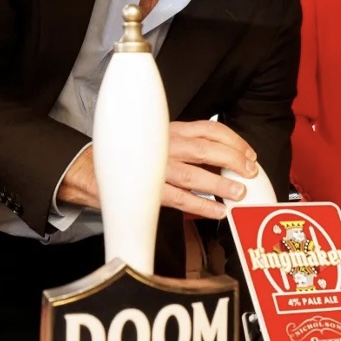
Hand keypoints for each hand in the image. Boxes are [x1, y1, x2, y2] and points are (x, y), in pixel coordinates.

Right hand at [56, 121, 256, 219]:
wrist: (90, 169)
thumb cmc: (127, 157)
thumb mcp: (157, 139)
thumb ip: (186, 145)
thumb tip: (220, 158)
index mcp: (168, 130)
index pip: (209, 128)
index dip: (235, 141)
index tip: (248, 153)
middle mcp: (163, 145)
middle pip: (207, 149)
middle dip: (234, 161)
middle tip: (250, 173)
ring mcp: (156, 168)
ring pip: (195, 174)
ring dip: (221, 184)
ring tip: (238, 193)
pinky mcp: (147, 190)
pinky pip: (180, 199)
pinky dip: (202, 206)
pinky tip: (216, 211)